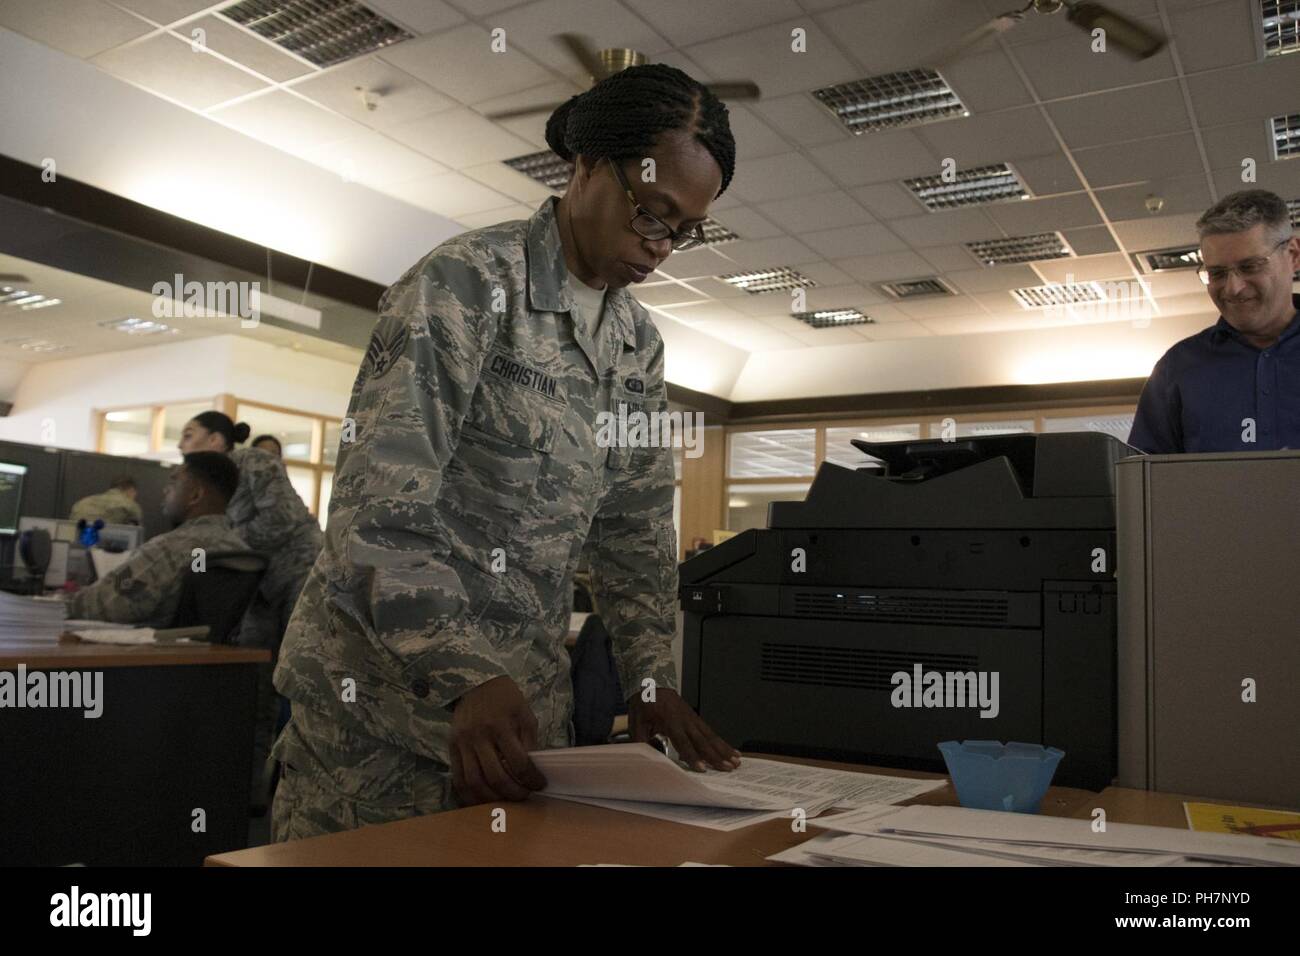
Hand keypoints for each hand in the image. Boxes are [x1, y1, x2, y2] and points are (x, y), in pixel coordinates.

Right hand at [448, 675, 546, 804]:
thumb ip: (528, 742)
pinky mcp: (451, 748)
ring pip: (474, 782)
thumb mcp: (525, 714)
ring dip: (492, 798)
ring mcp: (462, 744)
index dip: (531, 779)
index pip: (518, 762)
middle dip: (513, 792)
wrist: (477, 684)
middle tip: (524, 796)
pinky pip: (458, 779)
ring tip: (505, 801)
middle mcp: (479, 737)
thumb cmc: (506, 699)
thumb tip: (533, 770)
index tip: (539, 785)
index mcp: (501, 726)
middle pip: (495, 776)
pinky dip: (470, 795)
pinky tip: (483, 800)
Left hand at [627, 687, 740, 771]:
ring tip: (736, 761)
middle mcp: (685, 721)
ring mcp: (693, 719)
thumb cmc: (645, 703)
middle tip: (728, 767)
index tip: (702, 768)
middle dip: (716, 756)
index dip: (693, 756)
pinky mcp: (696, 719)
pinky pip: (711, 732)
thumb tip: (647, 758)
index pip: (683, 742)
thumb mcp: (637, 722)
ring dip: (724, 750)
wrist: (652, 683)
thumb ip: (642, 741)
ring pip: (711, 736)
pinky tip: (732, 751)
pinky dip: (722, 742)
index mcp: (670, 721)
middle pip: (703, 741)